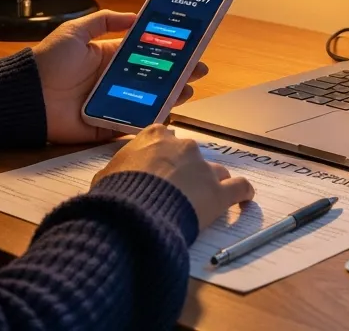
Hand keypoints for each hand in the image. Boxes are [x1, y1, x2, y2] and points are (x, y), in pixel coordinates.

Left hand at [33, 10, 209, 143]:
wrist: (26, 96)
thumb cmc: (47, 62)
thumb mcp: (75, 31)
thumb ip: (104, 21)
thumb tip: (134, 15)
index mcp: (109, 57)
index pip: (146, 53)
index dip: (167, 50)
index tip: (188, 46)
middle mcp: (114, 80)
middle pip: (154, 78)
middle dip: (178, 73)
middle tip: (198, 69)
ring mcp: (113, 103)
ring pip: (150, 100)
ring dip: (171, 95)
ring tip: (188, 89)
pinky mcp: (107, 125)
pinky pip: (134, 123)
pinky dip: (151, 120)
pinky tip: (168, 112)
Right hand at [93, 124, 254, 228]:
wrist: (133, 212)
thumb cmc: (116, 192)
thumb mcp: (105, 175)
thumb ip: (116, 170)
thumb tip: (112, 179)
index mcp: (154, 136)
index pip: (164, 138)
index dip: (162, 156)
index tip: (158, 168)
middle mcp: (184, 146)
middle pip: (191, 155)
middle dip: (186, 171)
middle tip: (175, 191)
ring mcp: (204, 168)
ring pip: (216, 171)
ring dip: (210, 183)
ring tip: (202, 202)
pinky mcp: (220, 191)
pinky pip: (240, 188)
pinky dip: (243, 193)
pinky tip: (243, 200)